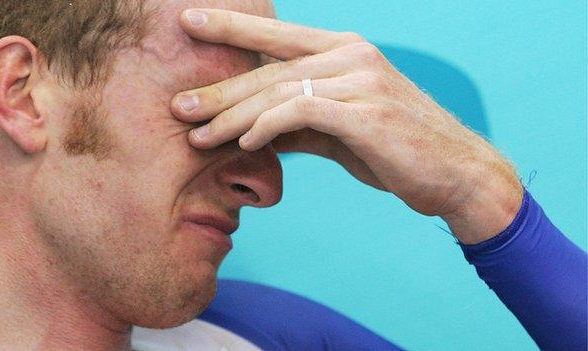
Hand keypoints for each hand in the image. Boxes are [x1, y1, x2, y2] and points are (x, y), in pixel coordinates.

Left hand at [171, 9, 523, 243]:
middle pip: (269, 69)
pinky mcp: (366, 111)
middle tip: (179, 106)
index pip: (277, 36)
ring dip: (234, 115)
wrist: (454, 173)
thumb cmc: (395, 150)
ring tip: (199, 136)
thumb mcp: (340, 132)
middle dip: (220, 90)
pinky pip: (302, 112)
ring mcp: (361, 80)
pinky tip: (246, 143)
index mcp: (344, 51)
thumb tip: (254, 130)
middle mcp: (351, 55)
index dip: (232, 26)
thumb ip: (300, 123)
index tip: (190, 22)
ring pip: (280, 90)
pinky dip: (269, 127)